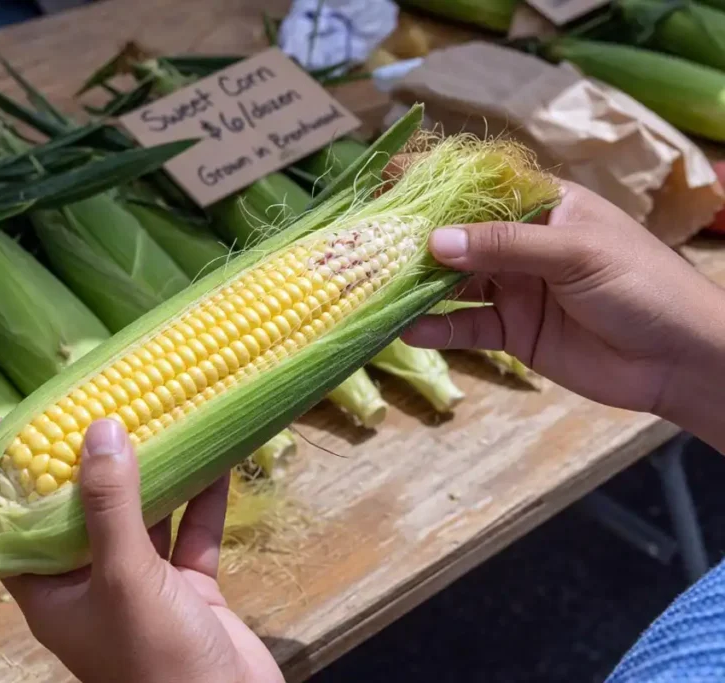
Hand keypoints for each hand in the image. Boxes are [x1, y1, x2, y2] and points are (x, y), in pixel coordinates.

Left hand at [0, 417, 282, 682]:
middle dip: (89, 461)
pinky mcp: (187, 588)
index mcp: (51, 592)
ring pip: (141, 516)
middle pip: (81, 511)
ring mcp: (142, 586)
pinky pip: (190, 532)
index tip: (5, 425)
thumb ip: (110, 505)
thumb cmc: (156, 662)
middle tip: (93, 402)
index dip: (5, 479)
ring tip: (155, 414)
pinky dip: (202, 498)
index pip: (12, 526)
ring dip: (152, 472)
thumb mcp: (125, 577)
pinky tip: (213, 456)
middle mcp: (91, 584)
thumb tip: (100, 429)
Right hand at [401, 180, 724, 447]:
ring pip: (455, 285)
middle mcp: (523, 245)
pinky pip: (467, 327)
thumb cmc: (642, 285)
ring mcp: (515, 290)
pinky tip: (409, 330)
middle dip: (416, 243)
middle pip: (459, 239)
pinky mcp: (513, 333)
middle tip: (367, 245)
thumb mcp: (574, 252)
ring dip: (419, 288)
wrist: (679, 359)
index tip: (388, 183)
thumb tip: (435, 242)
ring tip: (376, 288)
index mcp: (545, 208)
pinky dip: (438, 330)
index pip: (481, 189)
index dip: (437, 186)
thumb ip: (504, 246)